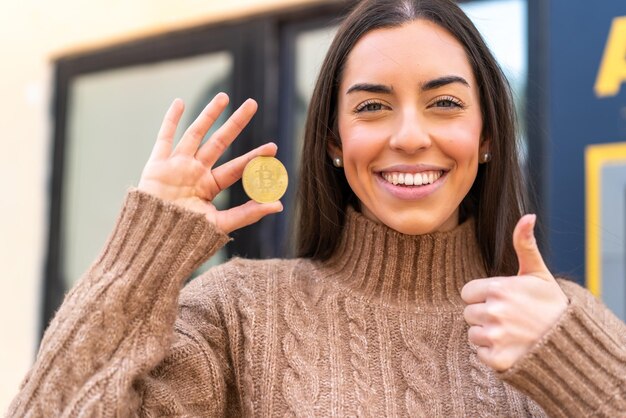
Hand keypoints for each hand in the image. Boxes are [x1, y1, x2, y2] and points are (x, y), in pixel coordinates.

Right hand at [138, 93, 282, 233]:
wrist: (154, 242)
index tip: (273, 147)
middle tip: (252, 103)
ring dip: (209, 114)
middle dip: (236, 123)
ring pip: (195, 133)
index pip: (237, 167)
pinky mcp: (157, 165)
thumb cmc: (186, 238)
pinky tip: (179, 102)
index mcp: (209, 187)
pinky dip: (170, 120)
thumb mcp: (220, 224)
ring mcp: (176, 166)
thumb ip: (248, 213)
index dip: (254, 157)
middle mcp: (195, 172)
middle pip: (220, 141)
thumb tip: (280, 205)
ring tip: (224, 96)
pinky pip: (164, 137)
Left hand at [461, 215, 568, 370]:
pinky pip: (479, 354)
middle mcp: (494, 311)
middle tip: (509, 318)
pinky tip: (510, 347)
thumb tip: (528, 215)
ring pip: (473, 333)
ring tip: (511, 332)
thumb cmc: (550, 304)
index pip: (467, 292)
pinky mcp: (496, 358)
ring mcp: (495, 336)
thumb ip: (524, 244)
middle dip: (484, 315)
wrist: (570, 342)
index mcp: (499, 288)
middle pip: (469, 313)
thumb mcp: (538, 272)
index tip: (501, 300)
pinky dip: (492, 353)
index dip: (482, 296)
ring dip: (487, 335)